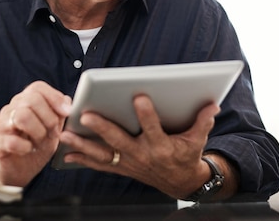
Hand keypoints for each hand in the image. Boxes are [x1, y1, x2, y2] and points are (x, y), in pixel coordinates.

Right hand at [0, 81, 71, 185]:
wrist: (18, 171)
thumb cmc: (36, 148)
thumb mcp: (53, 131)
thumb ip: (59, 116)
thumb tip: (67, 101)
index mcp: (25, 102)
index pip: (37, 88)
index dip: (54, 97)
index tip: (67, 112)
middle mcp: (12, 109)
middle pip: (31, 99)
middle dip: (49, 118)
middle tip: (54, 133)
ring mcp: (2, 125)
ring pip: (22, 116)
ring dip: (38, 131)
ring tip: (41, 141)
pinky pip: (11, 140)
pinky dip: (25, 146)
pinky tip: (29, 150)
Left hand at [58, 94, 219, 199]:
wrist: (180, 183)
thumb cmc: (187, 155)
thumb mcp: (198, 140)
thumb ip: (203, 121)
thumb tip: (213, 104)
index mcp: (161, 145)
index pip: (153, 128)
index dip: (147, 113)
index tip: (138, 96)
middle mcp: (142, 155)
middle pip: (119, 140)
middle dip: (102, 128)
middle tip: (86, 115)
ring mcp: (129, 163)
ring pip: (103, 154)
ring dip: (83, 145)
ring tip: (65, 135)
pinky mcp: (122, 168)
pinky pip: (100, 165)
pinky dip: (83, 159)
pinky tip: (66, 153)